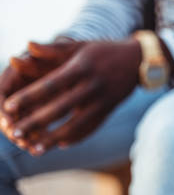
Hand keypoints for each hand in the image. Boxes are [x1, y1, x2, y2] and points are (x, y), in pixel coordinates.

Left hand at [2, 39, 140, 154]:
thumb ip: (53, 49)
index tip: (9, 107)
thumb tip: (27, 45)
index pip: (51, 85)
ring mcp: (102, 101)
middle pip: (60, 109)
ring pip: (75, 124)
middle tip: (14, 134)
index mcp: (81, 68)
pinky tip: (61, 145)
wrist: (139, 61)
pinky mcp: (109, 110)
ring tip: (35, 149)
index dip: (29, 97)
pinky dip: (76, 137)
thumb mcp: (80, 46)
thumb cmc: (104, 51)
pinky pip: (91, 128)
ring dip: (54, 138)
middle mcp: (92, 87)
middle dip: (35, 123)